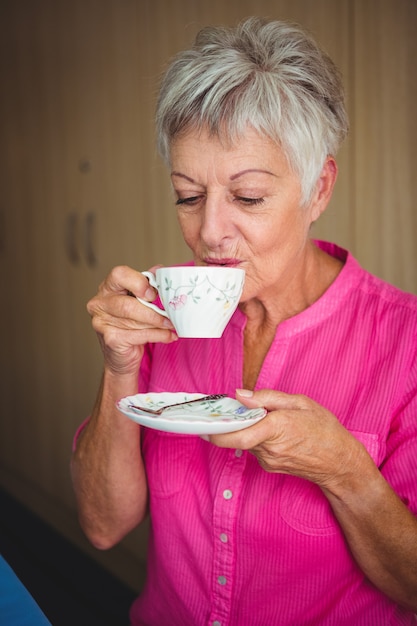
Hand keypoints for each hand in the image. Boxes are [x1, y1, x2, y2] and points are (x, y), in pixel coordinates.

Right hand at [87, 265, 176, 375]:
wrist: (122, 356)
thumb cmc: (130, 325)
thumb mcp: (138, 301)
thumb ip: (146, 285)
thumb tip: (159, 270)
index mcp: (107, 287)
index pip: (119, 275)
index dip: (138, 282)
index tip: (153, 293)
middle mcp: (100, 303)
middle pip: (127, 304)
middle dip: (152, 311)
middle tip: (169, 315)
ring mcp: (101, 322)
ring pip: (134, 321)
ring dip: (158, 324)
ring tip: (172, 325)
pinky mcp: (110, 339)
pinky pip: (139, 335)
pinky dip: (158, 335)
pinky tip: (168, 336)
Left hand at [209, 389, 365, 491]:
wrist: (341, 465)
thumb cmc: (326, 430)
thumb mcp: (301, 403)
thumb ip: (268, 398)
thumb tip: (240, 395)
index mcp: (277, 427)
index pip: (237, 433)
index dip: (215, 429)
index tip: (202, 421)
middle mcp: (269, 448)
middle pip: (235, 435)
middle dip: (228, 423)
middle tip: (224, 410)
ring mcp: (268, 460)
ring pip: (244, 441)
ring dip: (244, 428)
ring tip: (259, 416)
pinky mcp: (269, 466)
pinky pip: (254, 448)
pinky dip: (254, 436)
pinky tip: (269, 430)